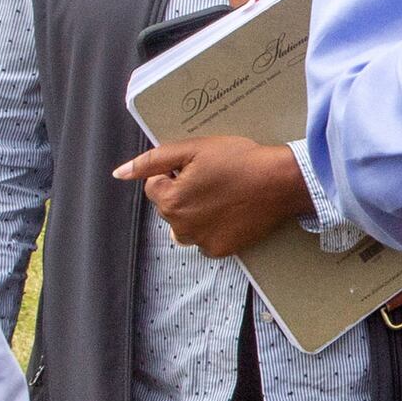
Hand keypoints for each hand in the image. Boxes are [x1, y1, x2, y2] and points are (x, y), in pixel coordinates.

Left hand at [115, 135, 308, 259]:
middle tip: (214, 178)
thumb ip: (152, 161)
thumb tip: (120, 173)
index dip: (175, 172)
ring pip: (186, 224)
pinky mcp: (221, 250)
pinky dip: (214, 227)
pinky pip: (205, 239)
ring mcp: (201, 242)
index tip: (199, 167)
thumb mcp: (193, 149)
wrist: (281, 183)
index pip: (155, 185)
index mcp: (169, 201)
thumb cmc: (240, 160)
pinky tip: (231, 211)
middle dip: (184, 192)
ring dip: (196, 212)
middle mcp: (180, 227)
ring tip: (223, 196)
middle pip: (169, 206)